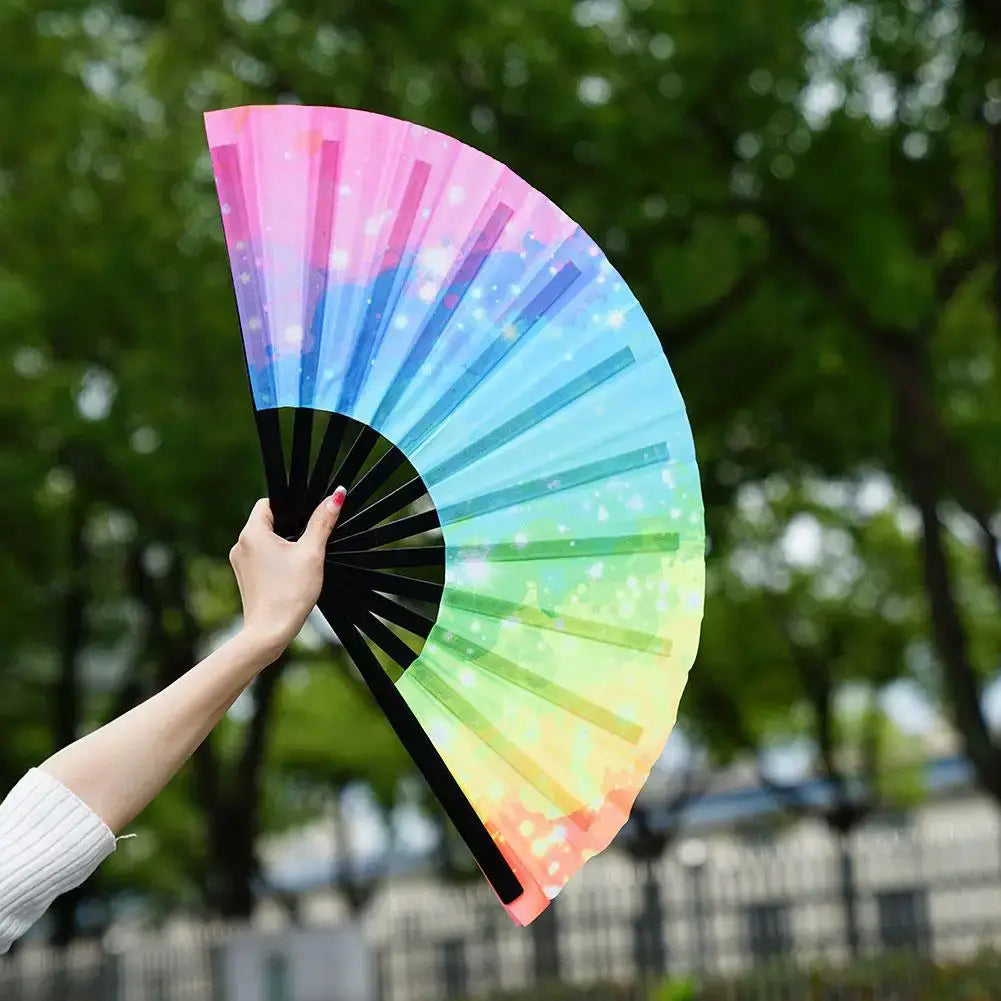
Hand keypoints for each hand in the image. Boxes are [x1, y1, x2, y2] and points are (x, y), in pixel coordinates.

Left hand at [229, 488, 345, 660]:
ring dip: (283, 546)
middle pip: (267, 522)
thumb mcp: (312, 553)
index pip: (268, 503)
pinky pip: (262, 559)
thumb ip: (322, 522)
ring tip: (300, 563)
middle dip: (289, 528)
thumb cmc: (289, 594)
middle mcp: (241, 545)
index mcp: (252, 533)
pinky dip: (276, 562)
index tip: (306, 518)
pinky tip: (290, 576)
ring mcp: (240, 562)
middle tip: (308, 543)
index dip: (290, 507)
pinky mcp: (245, 578)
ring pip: (265, 542)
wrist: (269, 632)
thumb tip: (335, 496)